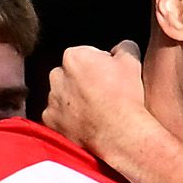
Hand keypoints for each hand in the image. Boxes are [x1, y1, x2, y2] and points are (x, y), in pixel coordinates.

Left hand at [40, 41, 160, 160]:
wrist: (120, 134)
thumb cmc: (125, 98)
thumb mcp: (132, 62)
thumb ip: (123, 47)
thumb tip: (120, 48)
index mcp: (74, 56)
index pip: (85, 55)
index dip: (100, 65)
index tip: (110, 78)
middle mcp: (57, 75)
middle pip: (70, 74)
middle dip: (83, 81)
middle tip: (103, 94)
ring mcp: (52, 99)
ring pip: (63, 95)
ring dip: (75, 100)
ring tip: (96, 111)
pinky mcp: (51, 120)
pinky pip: (58, 116)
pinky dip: (68, 119)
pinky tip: (86, 123)